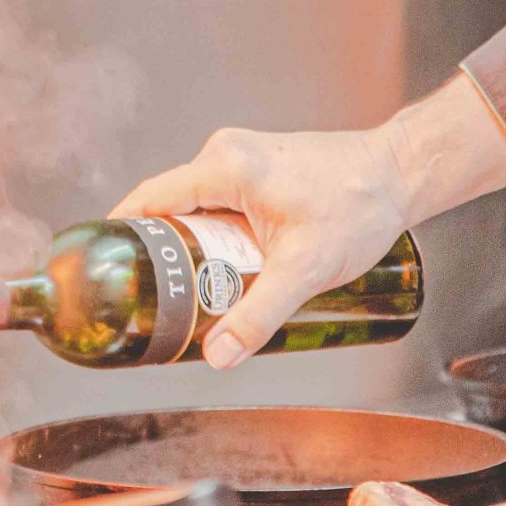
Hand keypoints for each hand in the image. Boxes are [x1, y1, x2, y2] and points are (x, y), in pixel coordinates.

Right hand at [114, 126, 408, 366]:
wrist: (400, 173)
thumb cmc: (360, 205)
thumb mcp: (306, 269)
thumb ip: (258, 314)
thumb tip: (219, 354)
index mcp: (225, 166)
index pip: (149, 198)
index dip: (122, 233)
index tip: (105, 265)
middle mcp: (225, 151)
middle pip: (169, 204)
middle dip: (161, 250)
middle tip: (157, 294)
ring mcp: (241, 153)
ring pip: (195, 204)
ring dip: (192, 241)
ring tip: (196, 284)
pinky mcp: (256, 164)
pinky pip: (216, 198)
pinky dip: (213, 229)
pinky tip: (228, 261)